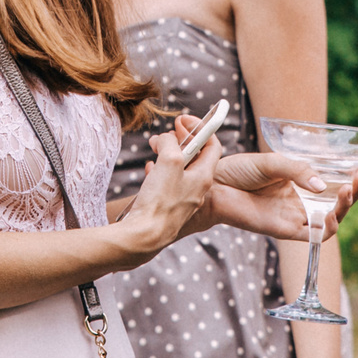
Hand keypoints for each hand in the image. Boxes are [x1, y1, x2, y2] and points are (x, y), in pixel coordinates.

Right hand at [113, 114, 224, 253]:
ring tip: (153, 150)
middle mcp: (198, 189)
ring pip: (179, 170)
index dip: (201, 130)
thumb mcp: (169, 161)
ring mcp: (184, 200)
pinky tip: (149, 170)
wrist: (145, 236)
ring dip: (166, 156)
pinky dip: (159, 172)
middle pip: (194, 157)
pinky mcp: (170, 208)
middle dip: (178, 142)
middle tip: (162, 137)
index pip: (212, 146)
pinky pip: (169, 183)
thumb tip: (166, 138)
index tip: (185, 121)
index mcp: (204, 177)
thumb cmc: (160, 201)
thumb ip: (170, 143)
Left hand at [203, 155, 357, 243]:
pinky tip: (332, 213)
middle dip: (354, 190)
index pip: (333, 182)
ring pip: (331, 218)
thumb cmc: (238, 172)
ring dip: (344, 206)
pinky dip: (327, 227)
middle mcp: (301, 201)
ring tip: (348, 188)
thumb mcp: (272, 162)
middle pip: (337, 202)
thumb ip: (298, 170)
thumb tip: (321, 185)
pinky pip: (313, 235)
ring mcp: (295, 216)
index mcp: (300, 182)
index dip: (352, 177)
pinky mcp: (285, 230)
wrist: (213, 187)